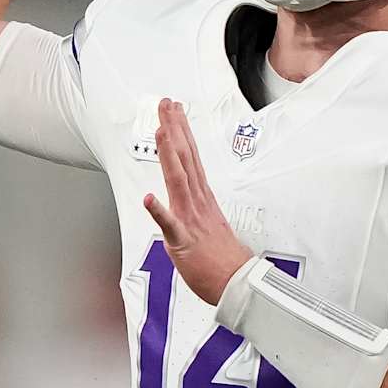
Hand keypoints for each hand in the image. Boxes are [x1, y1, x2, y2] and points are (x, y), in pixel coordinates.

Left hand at [143, 98, 252, 305]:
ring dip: (169, 154)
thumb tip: (191, 194)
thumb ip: (197, 205)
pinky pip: (170, 225)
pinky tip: (149, 199)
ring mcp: (191, 219)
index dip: (181, 132)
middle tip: (166, 105)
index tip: (175, 111)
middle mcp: (197, 202)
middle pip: (185, 159)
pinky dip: (160, 212)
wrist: (237, 283)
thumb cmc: (222, 258)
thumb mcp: (209, 223)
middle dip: (174, 129)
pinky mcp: (184, 241)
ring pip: (178, 180)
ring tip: (160, 130)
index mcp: (202, 198)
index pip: (190, 157)